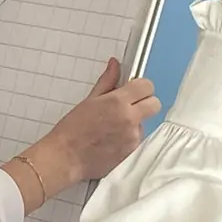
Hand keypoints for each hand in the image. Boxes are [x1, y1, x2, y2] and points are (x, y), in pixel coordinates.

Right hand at [18, 57, 161, 199]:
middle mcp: (129, 119)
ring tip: (112, 126)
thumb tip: (114, 65)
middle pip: (154, 104)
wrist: (66, 157)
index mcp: (117, 102)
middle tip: (129, 105)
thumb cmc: (72, 130)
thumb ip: (107, 81)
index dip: (141, 86)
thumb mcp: (89, 100)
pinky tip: (112, 139)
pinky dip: (129, 137)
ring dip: (135, 121)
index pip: (146, 86)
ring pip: (145, 122)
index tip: (133, 89)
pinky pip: (138, 138)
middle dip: (145, 102)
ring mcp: (132, 137)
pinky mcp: (132, 152)